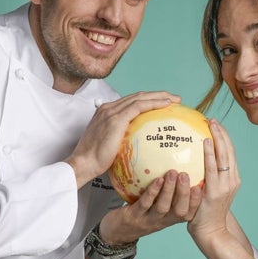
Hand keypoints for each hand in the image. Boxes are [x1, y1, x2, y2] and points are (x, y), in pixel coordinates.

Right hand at [65, 91, 179, 187]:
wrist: (83, 163)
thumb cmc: (95, 160)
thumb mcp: (111, 145)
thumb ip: (123, 139)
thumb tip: (139, 146)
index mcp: (106, 112)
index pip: (131, 102)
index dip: (148, 100)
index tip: (162, 103)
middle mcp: (108, 108)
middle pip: (137, 96)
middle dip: (157, 95)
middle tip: (173, 98)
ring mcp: (111, 112)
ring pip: (140, 97)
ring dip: (159, 96)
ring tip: (174, 99)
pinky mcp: (116, 119)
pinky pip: (139, 106)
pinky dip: (154, 103)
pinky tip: (166, 104)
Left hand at [98, 169, 201, 244]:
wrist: (114, 233)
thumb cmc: (138, 214)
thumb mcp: (154, 207)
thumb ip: (165, 193)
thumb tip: (176, 167)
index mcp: (169, 219)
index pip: (188, 213)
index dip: (196, 202)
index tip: (202, 186)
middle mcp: (161, 222)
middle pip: (179, 211)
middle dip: (184, 193)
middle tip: (186, 175)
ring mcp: (147, 220)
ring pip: (163, 207)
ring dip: (169, 190)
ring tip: (172, 173)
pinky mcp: (133, 217)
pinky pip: (144, 204)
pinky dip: (152, 192)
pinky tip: (157, 180)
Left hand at [187, 119, 240, 243]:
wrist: (211, 231)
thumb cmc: (205, 210)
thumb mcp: (208, 190)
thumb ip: (205, 175)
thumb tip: (190, 158)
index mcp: (232, 177)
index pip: (229, 152)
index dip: (224, 136)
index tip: (215, 124)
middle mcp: (232, 179)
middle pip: (230, 150)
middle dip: (222, 133)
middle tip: (212, 119)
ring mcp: (225, 185)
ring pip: (225, 156)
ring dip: (219, 138)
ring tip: (211, 124)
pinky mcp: (216, 191)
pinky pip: (213, 168)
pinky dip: (210, 153)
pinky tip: (205, 142)